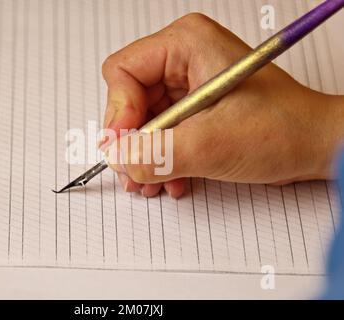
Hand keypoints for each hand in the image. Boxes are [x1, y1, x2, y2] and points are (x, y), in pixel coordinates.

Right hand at [101, 13, 343, 197]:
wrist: (314, 147)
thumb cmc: (282, 129)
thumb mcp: (211, 144)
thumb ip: (157, 153)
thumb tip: (117, 158)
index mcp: (186, 44)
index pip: (123, 71)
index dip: (117, 111)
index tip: (124, 146)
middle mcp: (183, 60)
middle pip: (129, 99)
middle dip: (132, 141)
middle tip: (136, 172)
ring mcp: (187, 85)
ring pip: (142, 121)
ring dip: (145, 156)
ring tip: (155, 182)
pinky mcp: (193, 109)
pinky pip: (160, 132)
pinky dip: (161, 158)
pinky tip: (173, 179)